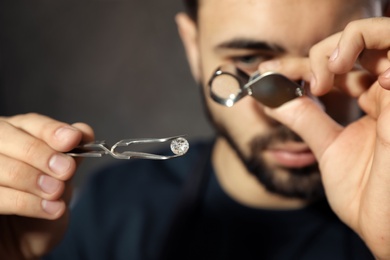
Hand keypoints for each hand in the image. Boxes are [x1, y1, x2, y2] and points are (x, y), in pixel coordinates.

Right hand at [0, 113, 93, 258]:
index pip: (30, 123)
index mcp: (16, 134)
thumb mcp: (62, 177)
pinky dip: (27, 203)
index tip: (72, 139)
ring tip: (57, 193)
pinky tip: (52, 209)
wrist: (26, 239)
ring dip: (34, 180)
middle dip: (41, 154)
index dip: (51, 130)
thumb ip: (71, 153)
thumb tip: (84, 130)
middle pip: (7, 138)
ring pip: (1, 167)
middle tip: (66, 170)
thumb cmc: (43, 202)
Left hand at [262, 18, 389, 258]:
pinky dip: (375, 49)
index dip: (298, 66)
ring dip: (347, 41)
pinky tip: (344, 73)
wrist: (387, 228)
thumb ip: (304, 118)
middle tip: (282, 72)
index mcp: (371, 102)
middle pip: (356, 46)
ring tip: (323, 70)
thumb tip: (269, 96)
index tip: (264, 74)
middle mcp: (389, 93)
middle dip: (317, 52)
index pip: (336, 67)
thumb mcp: (328, 148)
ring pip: (385, 35)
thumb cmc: (367, 195)